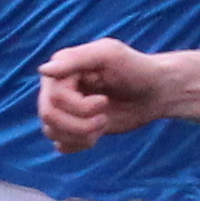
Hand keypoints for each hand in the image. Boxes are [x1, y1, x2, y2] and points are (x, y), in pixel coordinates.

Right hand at [35, 38, 175, 153]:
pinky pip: (60, 144)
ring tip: (102, 124)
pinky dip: (79, 145)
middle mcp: (57, 88)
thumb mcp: (109, 55)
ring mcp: (65, 108)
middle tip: (104, 119)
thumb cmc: (136, 68)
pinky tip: (97, 135)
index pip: (52, 98)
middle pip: (48, 117)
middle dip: (79, 124)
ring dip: (80, 135)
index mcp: (62, 69)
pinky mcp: (74, 126)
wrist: (155, 91)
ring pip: (51, 132)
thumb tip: (43, 70)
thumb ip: (76, 59)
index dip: (78, 107)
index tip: (104, 100)